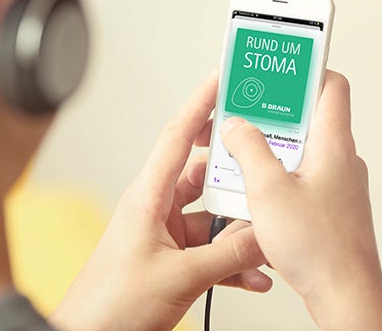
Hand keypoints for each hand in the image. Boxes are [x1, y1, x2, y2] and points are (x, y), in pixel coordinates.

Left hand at [50, 72, 269, 330]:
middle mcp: (156, 208)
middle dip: (235, 173)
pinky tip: (255, 274)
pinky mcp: (170, 257)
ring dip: (239, 229)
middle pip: (202, 175)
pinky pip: (208, 248)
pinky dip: (231, 259)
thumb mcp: (181, 276)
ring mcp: (163, 233)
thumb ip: (228, 256)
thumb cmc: (114, 303)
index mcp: (148, 197)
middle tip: (263, 157)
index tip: (221, 79)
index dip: (200, 103)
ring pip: (211, 217)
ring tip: (268, 236)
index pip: (177, 136)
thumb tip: (264, 238)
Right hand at [219, 71, 381, 329]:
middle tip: (238, 111)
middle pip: (303, 116)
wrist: (343, 295)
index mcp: (332, 145)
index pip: (329, 86)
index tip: (276, 61)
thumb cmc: (320, 248)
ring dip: (263, 147)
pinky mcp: (324, 202)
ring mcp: (332, 182)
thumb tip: (235, 125)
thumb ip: (248, 149)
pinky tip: (249, 187)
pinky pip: (294, 174)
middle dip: (265, 113)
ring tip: (235, 155)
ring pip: (294, 147)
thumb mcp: (268, 189)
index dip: (303, 69)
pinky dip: (270, 173)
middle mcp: (337, 159)